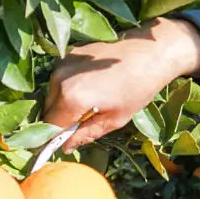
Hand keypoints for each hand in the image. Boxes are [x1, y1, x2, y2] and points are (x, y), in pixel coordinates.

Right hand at [44, 17, 199, 148]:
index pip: (50, 126)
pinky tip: (92, 86)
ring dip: (63, 103)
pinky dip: (68, 87)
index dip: (54, 138)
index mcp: (71, 97)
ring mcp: (63, 62)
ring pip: (52, 93)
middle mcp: (60, 78)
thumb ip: (85, 134)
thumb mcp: (114, 119)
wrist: (151, 52)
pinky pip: (60, 78)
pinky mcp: (69, 53)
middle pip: (47, 109)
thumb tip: (65, 146)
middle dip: (59, 120)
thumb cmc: (138, 88)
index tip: (62, 143)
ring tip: (91, 103)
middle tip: (81, 124)